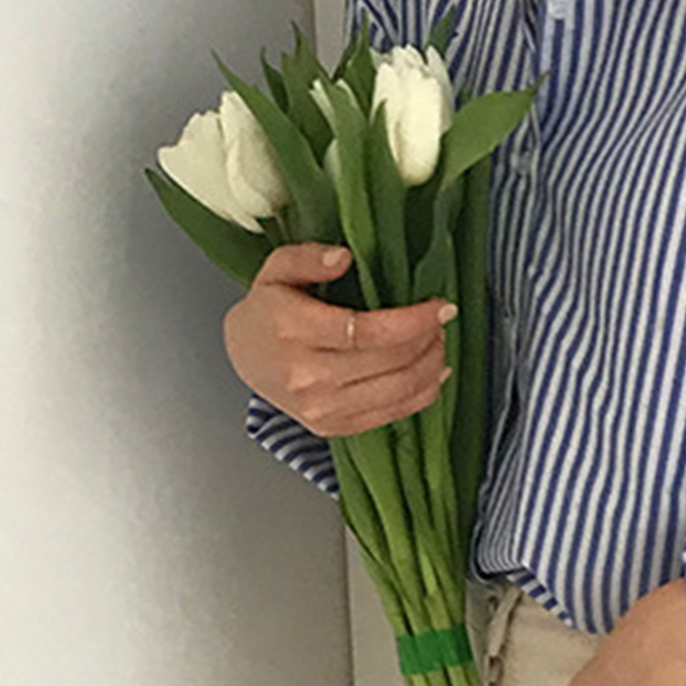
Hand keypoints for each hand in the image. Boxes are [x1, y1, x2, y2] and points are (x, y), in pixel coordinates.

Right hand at [223, 243, 453, 436]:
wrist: (244, 357)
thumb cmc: (267, 312)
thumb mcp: (276, 270)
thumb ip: (307, 257)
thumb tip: (342, 258)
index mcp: (293, 332)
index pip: (369, 332)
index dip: (414, 321)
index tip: (441, 307)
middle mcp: (307, 378)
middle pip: (391, 362)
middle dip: (428, 338)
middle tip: (440, 319)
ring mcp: (321, 409)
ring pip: (399, 390)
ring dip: (431, 364)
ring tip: (437, 341)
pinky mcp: (333, 428)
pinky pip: (393, 415)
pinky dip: (423, 393)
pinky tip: (433, 371)